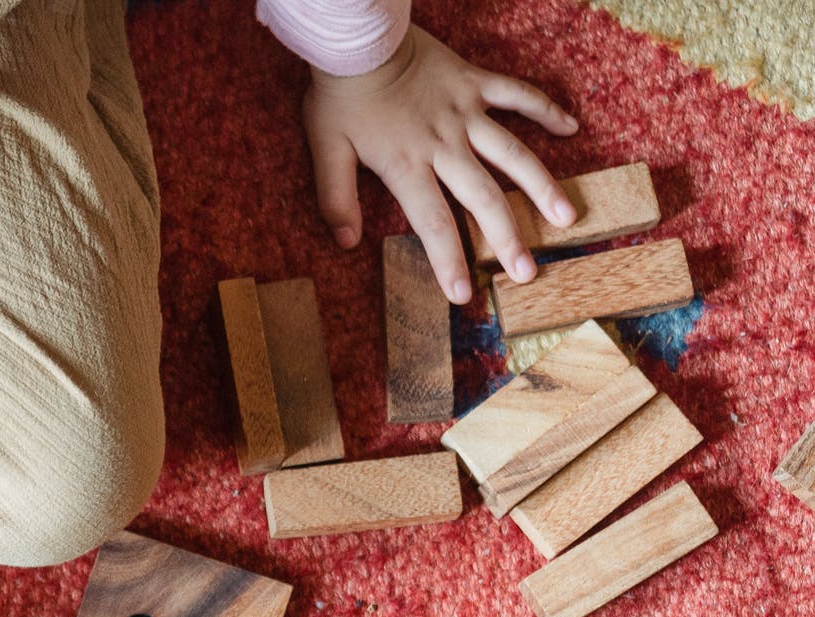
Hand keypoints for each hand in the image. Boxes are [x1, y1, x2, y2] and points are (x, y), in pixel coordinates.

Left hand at [304, 25, 578, 302]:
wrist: (360, 40)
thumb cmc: (340, 97)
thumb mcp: (325, 151)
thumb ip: (335, 199)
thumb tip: (346, 242)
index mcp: (407, 166)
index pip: (433, 224)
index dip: (449, 261)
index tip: (463, 295)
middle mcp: (444, 144)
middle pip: (482, 198)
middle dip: (507, 239)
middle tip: (528, 273)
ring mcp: (466, 112)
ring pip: (513, 154)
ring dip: (541, 186)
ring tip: (566, 217)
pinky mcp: (476, 83)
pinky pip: (518, 95)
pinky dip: (545, 109)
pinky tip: (570, 127)